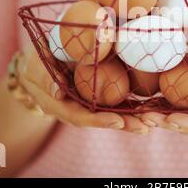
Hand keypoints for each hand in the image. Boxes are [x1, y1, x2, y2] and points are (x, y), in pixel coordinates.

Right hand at [17, 44, 151, 133]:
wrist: (40, 62)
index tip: (118, 122)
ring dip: (134, 117)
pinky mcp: (100, 92)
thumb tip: (57, 90)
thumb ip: (43, 78)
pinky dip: (134, 103)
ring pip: (114, 112)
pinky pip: (117, 99)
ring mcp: (90, 101)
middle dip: (125, 124)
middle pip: (103, 119)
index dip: (99, 121)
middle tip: (146, 126)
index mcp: (61, 106)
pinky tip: (151, 104)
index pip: (81, 117)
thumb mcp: (34, 68)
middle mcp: (79, 108)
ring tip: (154, 119)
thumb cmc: (35, 63)